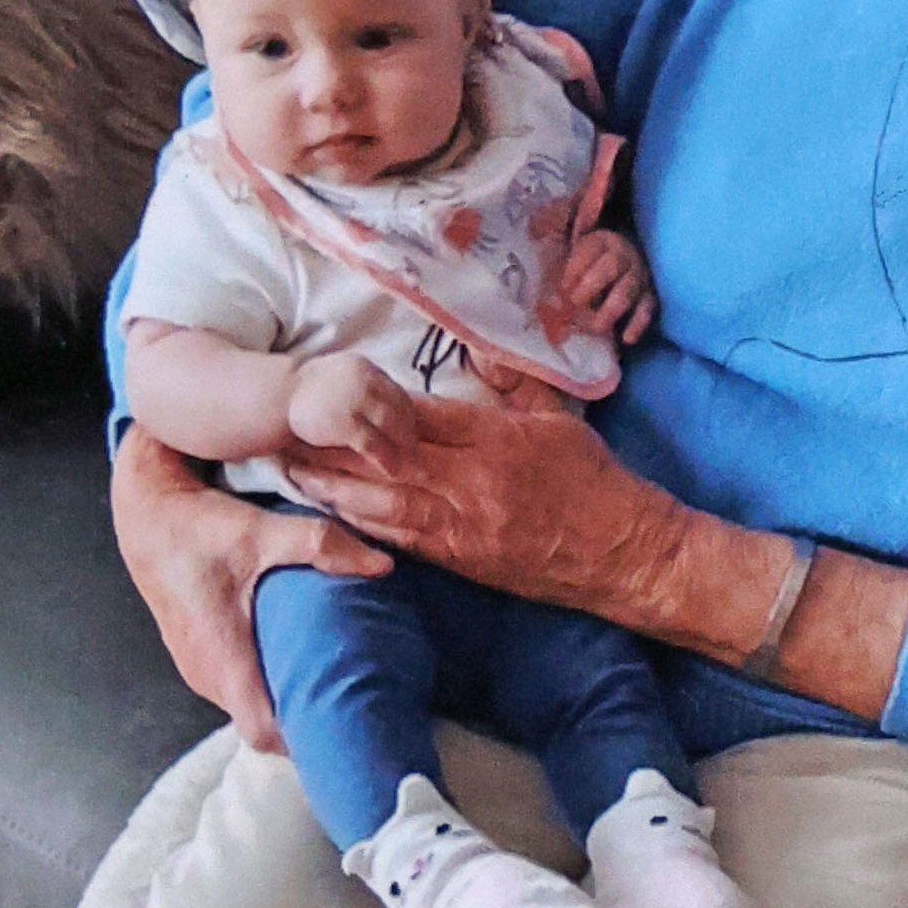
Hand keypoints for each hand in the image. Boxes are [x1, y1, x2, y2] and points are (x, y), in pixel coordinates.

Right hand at [111, 424, 393, 750]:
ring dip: (285, 699)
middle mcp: (205, 674)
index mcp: (222, 658)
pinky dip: (267, 681)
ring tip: (336, 680)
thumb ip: (320, 545)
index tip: (345, 731)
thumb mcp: (260, 532)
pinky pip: (236, 685)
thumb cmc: (196, 527)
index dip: (303, 742)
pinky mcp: (197, 653)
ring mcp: (197, 667)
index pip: (264, 733)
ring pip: (248, 705)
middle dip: (305, 721)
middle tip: (357, 703)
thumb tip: (382, 565)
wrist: (146, 513)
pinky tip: (300, 654)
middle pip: (261, 725)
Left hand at [284, 391, 681, 618]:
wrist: (624, 551)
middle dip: (334, 444)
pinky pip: (402, 538)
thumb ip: (515, 385)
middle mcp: (474, 480)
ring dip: (332, 487)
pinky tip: (330, 514)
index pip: (422, 415)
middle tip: (283, 428)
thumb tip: (481, 348)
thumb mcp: (559, 418)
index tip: (335, 388)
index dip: (372, 404)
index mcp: (497, 438)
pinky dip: (362, 525)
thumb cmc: (595, 480)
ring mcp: (465, 523)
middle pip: (387, 457)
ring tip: (288, 470)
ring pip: (383, 502)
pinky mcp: (463, 559)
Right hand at [286, 351, 413, 469]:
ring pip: (391, 424)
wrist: (274, 400)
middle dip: (411, 433)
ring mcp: (353, 398)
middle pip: (399, 408)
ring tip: (412, 467)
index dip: (409, 417)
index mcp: (365, 368)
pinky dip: (386, 457)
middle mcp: (363, 378)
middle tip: (419, 456)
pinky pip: (372, 442)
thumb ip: (365, 394)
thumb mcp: (340, 385)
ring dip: (404, 447)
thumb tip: (395, 418)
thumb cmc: (309, 400)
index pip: (398, 394)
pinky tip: (392, 471)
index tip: (415, 437)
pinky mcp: (343, 421)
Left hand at [561, 227, 656, 343]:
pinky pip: (647, 310)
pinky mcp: (649, 296)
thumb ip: (554, 235)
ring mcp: (638, 277)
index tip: (562, 286)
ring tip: (594, 327)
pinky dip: (638, 324)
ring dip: (609, 311)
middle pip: (610, 267)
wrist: (624, 260)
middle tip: (573, 304)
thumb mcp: (570, 240)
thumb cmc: (588, 258)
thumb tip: (534, 230)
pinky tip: (626, 338)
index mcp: (601, 240)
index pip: (590, 248)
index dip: (575, 268)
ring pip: (627, 292)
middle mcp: (623, 255)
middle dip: (590, 287)